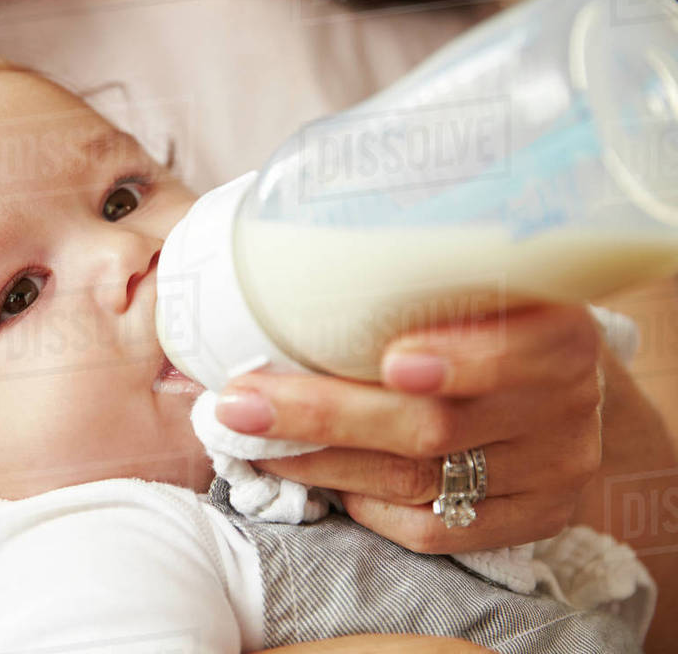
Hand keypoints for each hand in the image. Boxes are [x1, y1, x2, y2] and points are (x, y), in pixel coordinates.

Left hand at [215, 304, 604, 552]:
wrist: (552, 377)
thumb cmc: (482, 315)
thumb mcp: (470, 283)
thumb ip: (411, 284)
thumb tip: (283, 281)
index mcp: (558, 330)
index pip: (518, 349)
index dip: (460, 359)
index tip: (390, 360)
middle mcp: (567, 403)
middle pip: (435, 424)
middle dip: (325, 414)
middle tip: (244, 403)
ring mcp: (553, 469)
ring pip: (418, 480)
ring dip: (320, 462)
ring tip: (254, 439)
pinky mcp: (534, 519)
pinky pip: (433, 530)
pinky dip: (365, 504)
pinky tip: (321, 478)